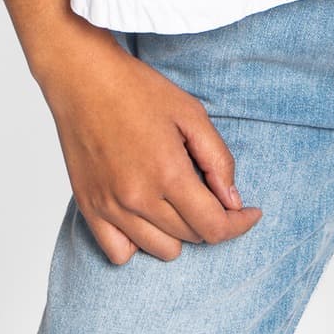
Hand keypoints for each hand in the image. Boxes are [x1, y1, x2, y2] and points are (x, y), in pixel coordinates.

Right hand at [33, 23, 263, 263]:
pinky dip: (138, 243)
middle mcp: (139, 198)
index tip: (249, 214)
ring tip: (178, 200)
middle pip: (191, 237)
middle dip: (211, 219)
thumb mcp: (191, 113)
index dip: (239, 225)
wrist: (84, 79)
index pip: (214, 227)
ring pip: (161, 250)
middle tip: (211, 192)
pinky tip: (146, 217)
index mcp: (168, 173)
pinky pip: (119, 254)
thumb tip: (232, 200)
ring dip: (179, 232)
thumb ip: (218, 159)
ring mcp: (111, 208)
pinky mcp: (89, 209)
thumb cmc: (138, 90)